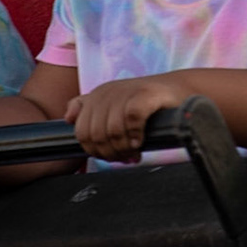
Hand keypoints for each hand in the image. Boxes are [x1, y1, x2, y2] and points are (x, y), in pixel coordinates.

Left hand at [66, 75, 193, 162]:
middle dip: (110, 152)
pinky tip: (142, 140)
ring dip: (124, 148)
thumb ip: (89, 109)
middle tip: (125, 157)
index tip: (111, 156)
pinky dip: (136, 135)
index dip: (94, 150)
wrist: (179, 89)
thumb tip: (67, 118)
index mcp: (97, 95)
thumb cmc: (147, 102)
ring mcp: (127, 91)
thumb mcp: (114, 103)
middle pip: (96, 134)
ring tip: (134, 151)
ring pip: (113, 130)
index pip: (82, 132)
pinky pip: (132, 120)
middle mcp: (109, 92)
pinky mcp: (146, 94)